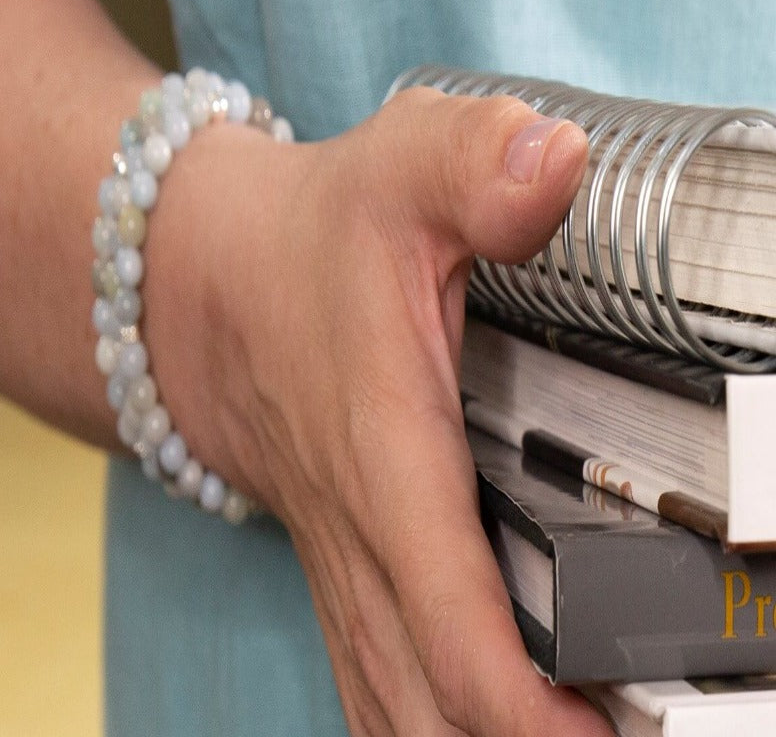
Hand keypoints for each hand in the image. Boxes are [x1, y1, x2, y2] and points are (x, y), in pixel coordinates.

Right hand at [145, 86, 614, 736]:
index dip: (535, 719)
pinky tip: (484, 734)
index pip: (455, 627)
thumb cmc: (309, 235)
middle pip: (434, 716)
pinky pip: (385, 692)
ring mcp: (346, 567)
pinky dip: (439, 732)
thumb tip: (558, 161)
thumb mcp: (396, 167)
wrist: (200, 285)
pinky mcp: (345, 572)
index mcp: (384, 456)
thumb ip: (476, 162)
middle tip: (640, 735)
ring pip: (400, 720)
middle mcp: (360, 538)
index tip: (618, 734)